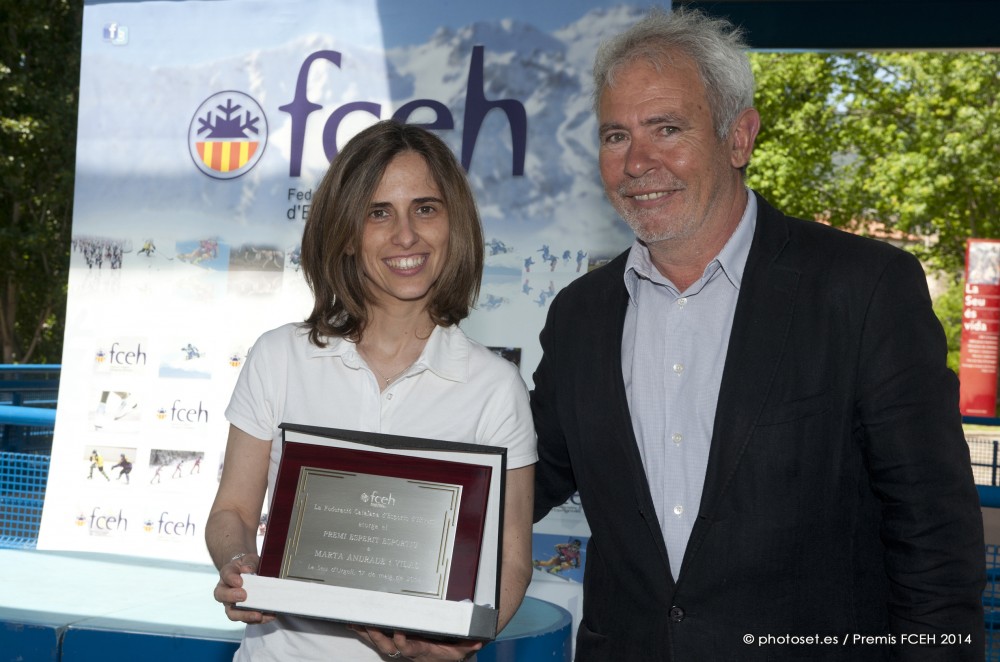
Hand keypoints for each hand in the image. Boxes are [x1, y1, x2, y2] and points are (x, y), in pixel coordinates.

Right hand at [212, 554, 275, 624]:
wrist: (247, 571)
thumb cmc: (248, 565)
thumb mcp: (250, 558)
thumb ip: (249, 562)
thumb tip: (248, 570)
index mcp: (227, 574)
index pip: (226, 575)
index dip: (231, 579)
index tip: (240, 581)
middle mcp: (225, 590)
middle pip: (221, 596)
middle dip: (232, 597)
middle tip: (243, 596)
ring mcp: (232, 603)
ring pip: (232, 613)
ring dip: (245, 615)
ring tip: (258, 615)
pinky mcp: (242, 612)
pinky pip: (247, 619)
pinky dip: (259, 619)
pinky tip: (269, 616)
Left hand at [349, 625, 482, 660]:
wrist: (440, 660)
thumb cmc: (447, 652)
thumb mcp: (459, 651)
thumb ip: (467, 646)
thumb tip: (479, 640)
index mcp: (419, 650)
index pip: (408, 647)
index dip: (401, 640)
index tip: (399, 631)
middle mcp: (404, 650)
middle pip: (386, 646)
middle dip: (376, 636)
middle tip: (369, 623)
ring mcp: (396, 647)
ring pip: (377, 641)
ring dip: (365, 632)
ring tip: (355, 620)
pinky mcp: (390, 642)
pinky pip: (374, 637)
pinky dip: (362, 630)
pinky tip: (352, 622)